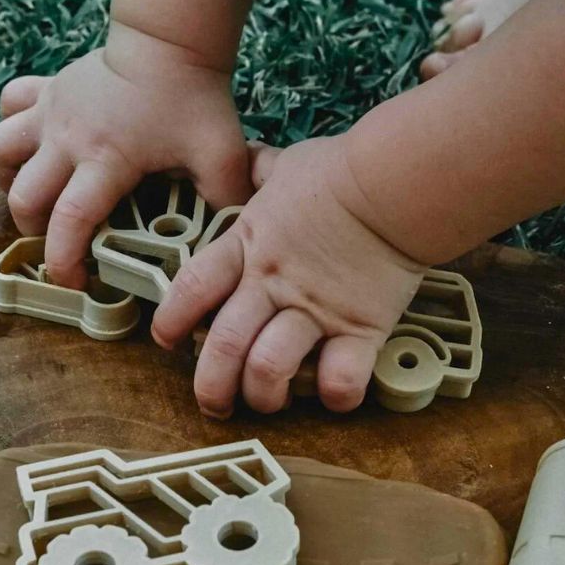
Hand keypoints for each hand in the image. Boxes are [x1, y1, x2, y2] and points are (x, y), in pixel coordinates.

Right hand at [0, 22, 250, 288]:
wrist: (169, 38)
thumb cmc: (193, 97)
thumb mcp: (220, 153)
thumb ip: (225, 198)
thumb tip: (227, 238)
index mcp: (106, 160)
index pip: (70, 220)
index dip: (63, 260)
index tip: (74, 281)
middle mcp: (66, 139)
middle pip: (23, 197)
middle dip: (34, 230)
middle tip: (59, 238)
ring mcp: (50, 111)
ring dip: (9, 180)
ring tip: (34, 193)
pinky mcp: (46, 89)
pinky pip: (8, 106)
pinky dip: (13, 128)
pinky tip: (34, 146)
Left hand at [151, 136, 426, 415]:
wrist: (398, 179)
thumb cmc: (341, 170)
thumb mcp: (286, 166)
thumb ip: (261, 173)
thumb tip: (251, 161)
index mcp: (247, 246)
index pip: (192, 289)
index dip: (171, 320)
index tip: (166, 340)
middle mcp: (272, 284)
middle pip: (223, 345)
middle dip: (210, 385)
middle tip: (214, 402)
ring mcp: (315, 309)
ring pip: (269, 369)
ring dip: (263, 396)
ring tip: (269, 401)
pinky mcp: (361, 328)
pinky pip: (341, 379)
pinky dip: (335, 396)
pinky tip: (333, 394)